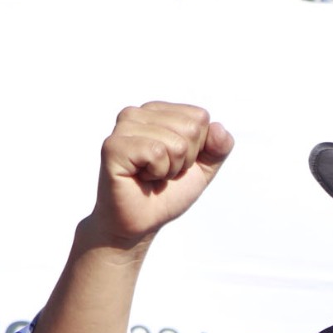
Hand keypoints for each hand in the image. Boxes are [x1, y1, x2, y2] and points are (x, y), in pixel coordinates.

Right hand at [87, 102, 234, 249]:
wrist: (140, 221)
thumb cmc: (167, 192)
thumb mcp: (202, 169)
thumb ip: (218, 148)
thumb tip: (219, 128)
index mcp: (157, 111)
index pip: (200, 117)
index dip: (197, 149)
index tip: (175, 162)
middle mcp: (138, 113)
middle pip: (191, 128)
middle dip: (185, 160)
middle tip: (162, 171)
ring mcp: (123, 127)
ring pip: (176, 143)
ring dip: (170, 169)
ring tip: (151, 175)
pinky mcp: (114, 146)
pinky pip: (157, 153)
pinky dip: (157, 173)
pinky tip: (141, 177)